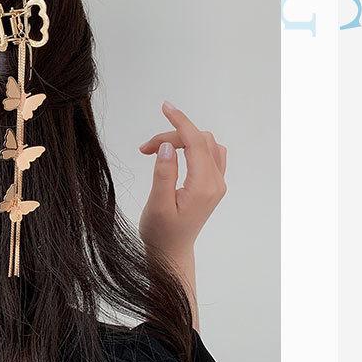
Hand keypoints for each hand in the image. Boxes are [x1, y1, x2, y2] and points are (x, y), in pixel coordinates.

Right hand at [138, 102, 226, 259]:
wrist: (171, 254)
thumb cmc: (160, 233)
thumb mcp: (157, 205)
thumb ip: (164, 174)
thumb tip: (169, 146)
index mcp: (204, 186)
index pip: (197, 142)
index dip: (180, 122)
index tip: (165, 107)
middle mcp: (216, 183)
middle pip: (200, 140)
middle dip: (173, 136)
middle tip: (145, 149)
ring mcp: (217, 184)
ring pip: (206, 145)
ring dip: (182, 140)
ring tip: (155, 151)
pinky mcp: (212, 186)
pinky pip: (209, 155)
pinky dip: (192, 147)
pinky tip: (175, 154)